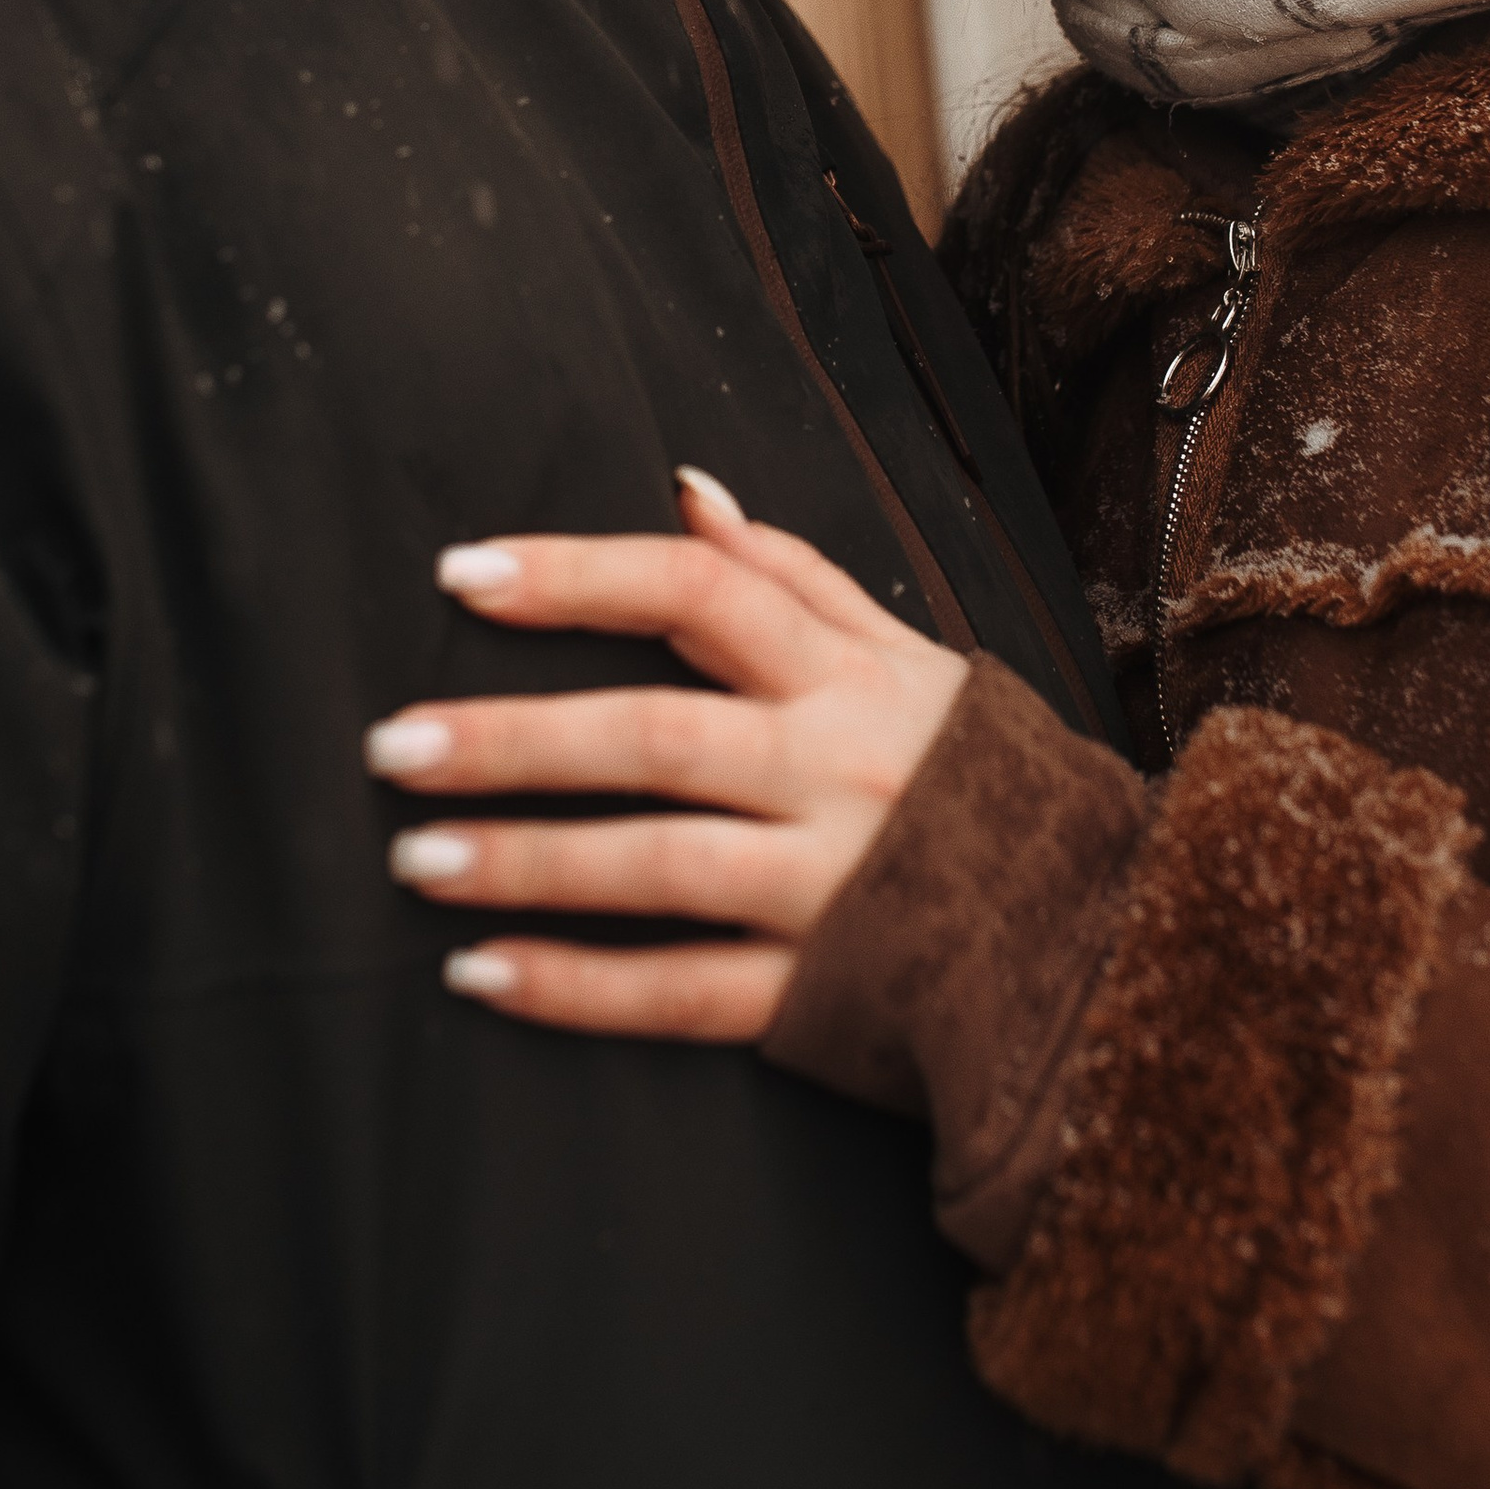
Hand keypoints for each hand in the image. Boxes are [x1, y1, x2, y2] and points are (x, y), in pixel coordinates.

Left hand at [362, 469, 968, 1039]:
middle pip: (655, 735)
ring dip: (527, 862)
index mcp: (846, 676)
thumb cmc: (973, 779)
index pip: (700, 593)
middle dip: (514, 738)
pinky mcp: (820, 997)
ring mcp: (828, 889)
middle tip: (391, 745)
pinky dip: (577, 989)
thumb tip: (685, 491)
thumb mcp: (906, 656)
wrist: (1098, 937)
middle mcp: (835, 772)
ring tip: (414, 857)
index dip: (577, 575)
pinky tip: (479, 975)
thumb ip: (794, 577)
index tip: (460, 575)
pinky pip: (682, 996)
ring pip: (657, 868)